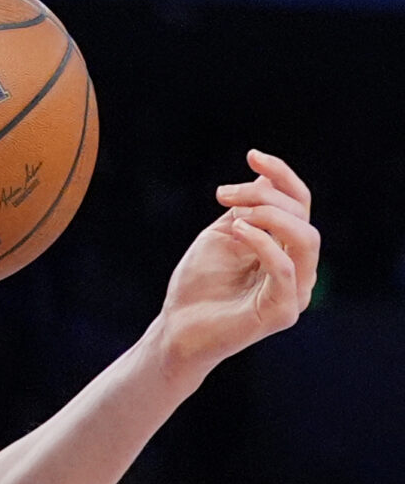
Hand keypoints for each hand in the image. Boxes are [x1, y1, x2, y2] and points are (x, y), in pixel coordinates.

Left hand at [153, 150, 318, 376]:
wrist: (177, 328)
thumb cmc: (199, 284)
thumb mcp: (222, 236)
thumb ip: (247, 210)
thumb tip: (266, 178)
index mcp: (287, 247)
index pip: (299, 203)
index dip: (281, 176)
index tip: (252, 156)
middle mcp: (299, 267)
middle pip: (302, 215)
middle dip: (265, 195)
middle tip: (224, 194)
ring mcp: (295, 291)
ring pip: (305, 239)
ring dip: (270, 216)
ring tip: (235, 214)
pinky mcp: (283, 311)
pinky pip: (286, 269)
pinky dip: (263, 243)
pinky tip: (237, 231)